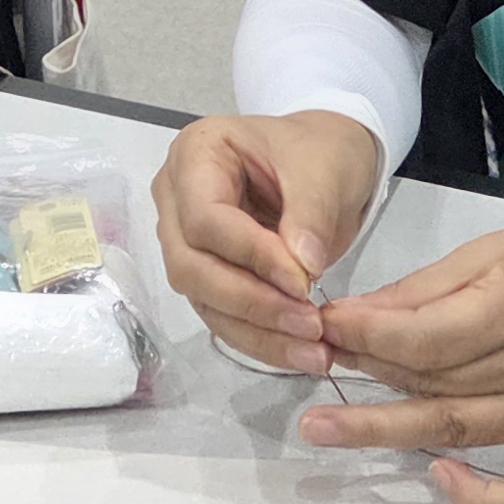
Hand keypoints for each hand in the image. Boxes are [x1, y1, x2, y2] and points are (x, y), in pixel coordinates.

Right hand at [154, 111, 384, 375]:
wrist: (327, 162)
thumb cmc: (319, 151)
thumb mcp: (324, 168)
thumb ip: (310, 214)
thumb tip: (302, 269)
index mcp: (196, 154)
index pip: (205, 218)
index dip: (251, 255)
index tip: (303, 281)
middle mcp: (176, 199)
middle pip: (193, 266)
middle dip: (250, 302)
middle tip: (308, 324)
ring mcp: (186, 241)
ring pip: (205, 300)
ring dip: (257, 332)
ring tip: (312, 351)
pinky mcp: (207, 276)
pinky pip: (223, 315)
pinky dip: (260, 338)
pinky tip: (298, 352)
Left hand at [307, 219, 503, 503]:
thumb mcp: (482, 253)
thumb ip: (417, 293)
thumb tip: (347, 324)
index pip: (430, 336)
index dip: (368, 336)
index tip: (324, 327)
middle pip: (439, 383)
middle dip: (369, 372)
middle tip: (313, 365)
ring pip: (459, 429)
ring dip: (384, 428)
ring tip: (323, 426)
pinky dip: (480, 501)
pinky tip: (437, 476)